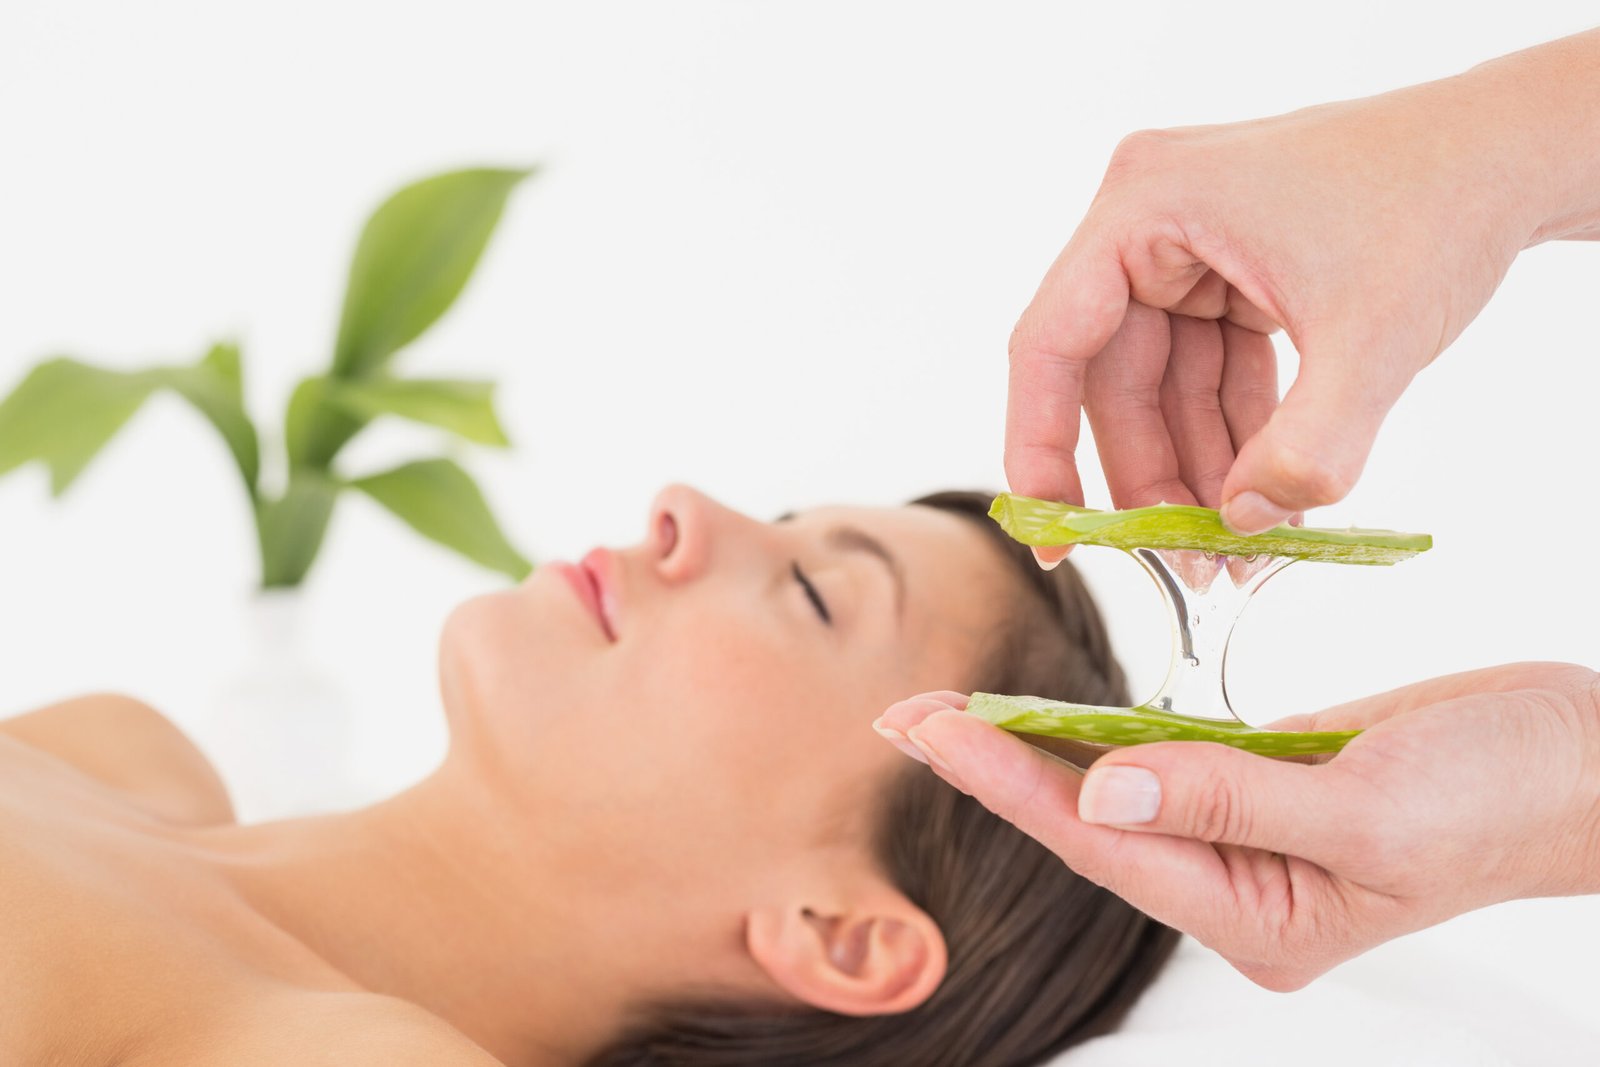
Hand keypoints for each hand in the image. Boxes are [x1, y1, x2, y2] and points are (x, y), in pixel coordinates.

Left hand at [874, 662, 1599, 989]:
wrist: (1581, 760)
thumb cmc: (1505, 796)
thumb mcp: (1371, 809)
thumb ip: (1233, 797)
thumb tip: (1102, 786)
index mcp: (1258, 916)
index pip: (1106, 842)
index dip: (1011, 782)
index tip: (934, 730)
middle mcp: (1239, 884)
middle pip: (1094, 819)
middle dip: (999, 765)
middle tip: (906, 716)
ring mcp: (1249, 833)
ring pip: (1120, 785)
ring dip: (1041, 743)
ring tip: (953, 709)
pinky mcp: (1265, 782)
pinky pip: (1167, 756)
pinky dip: (1109, 728)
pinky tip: (1054, 710)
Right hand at [1007, 30, 1599, 552]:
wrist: (1511, 151)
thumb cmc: (1440, 200)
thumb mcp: (1374, 339)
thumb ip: (1306, 448)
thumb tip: (1244, 527)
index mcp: (1146, 204)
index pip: (1052, 345)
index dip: (1040, 448)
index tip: (1054, 536)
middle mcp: (1149, 221)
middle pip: (1112, 380)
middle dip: (1153, 477)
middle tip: (1189, 564)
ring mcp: (1187, 248)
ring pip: (1162, 387)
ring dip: (1199, 467)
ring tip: (1238, 549)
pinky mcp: (1226, 272)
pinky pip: (1208, 372)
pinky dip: (1236, 433)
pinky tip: (1262, 493)